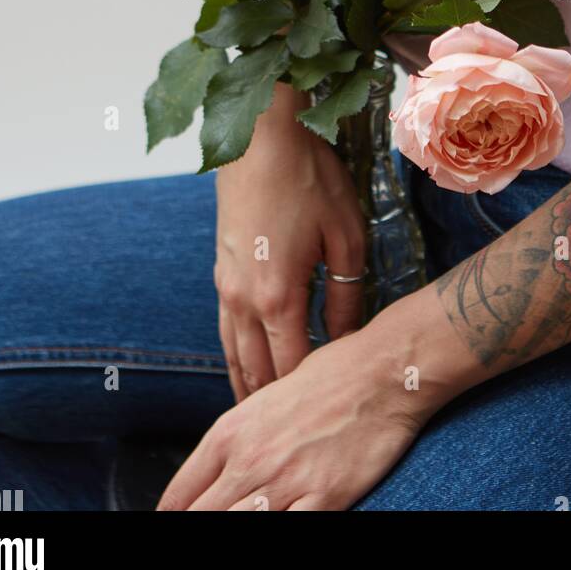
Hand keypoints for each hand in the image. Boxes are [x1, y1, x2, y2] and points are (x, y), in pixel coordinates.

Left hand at [157, 322, 423, 510]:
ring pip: (235, 527)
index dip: (172, 515)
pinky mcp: (323, 499)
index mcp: (231, 431)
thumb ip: (241, 436)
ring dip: (229, 530)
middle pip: (200, 518)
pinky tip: (277, 527)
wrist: (383, 371)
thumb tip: (221, 470)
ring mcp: (285, 482)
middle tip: (198, 530)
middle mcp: (250, 459)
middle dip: (196, 527)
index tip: (174, 520)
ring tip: (238, 526)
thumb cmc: (332, 376)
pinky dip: (275, 535)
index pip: (180, 494)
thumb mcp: (269, 398)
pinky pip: (286, 533)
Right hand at [214, 83, 365, 401]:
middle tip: (293, 432)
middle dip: (274, 405)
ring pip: (233, 355)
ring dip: (249, 386)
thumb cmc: (309, 178)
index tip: (326, 415)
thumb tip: (349, 338)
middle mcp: (243, 300)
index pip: (291, 369)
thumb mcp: (346, 235)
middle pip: (256, 371)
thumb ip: (348, 294)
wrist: (260, 137)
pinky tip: (248, 365)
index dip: (307, 397)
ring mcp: (226, 286)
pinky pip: (225, 330)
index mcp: (278, 297)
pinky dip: (236, 356)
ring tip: (265, 415)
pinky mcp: (221, 272)